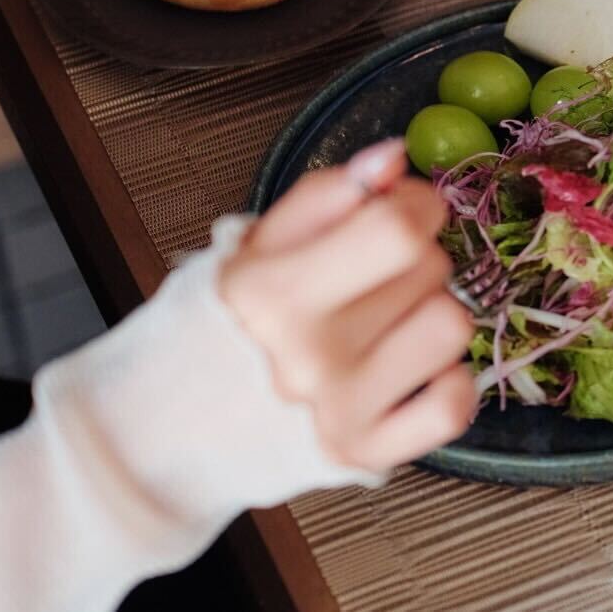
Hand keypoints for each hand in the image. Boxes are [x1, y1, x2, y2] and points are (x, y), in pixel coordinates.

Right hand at [219, 139, 474, 471]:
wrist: (158, 439)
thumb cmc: (206, 331)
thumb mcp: (245, 252)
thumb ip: (322, 197)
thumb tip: (392, 158)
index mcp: (272, 295)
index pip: (397, 228)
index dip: (416, 203)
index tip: (404, 207)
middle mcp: (310, 358)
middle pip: (429, 269)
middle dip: (415, 256)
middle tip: (376, 274)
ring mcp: (340, 412)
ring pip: (452, 328)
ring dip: (432, 313)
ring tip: (389, 322)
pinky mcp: (363, 455)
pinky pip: (454, 406)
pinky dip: (447, 381)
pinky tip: (411, 370)